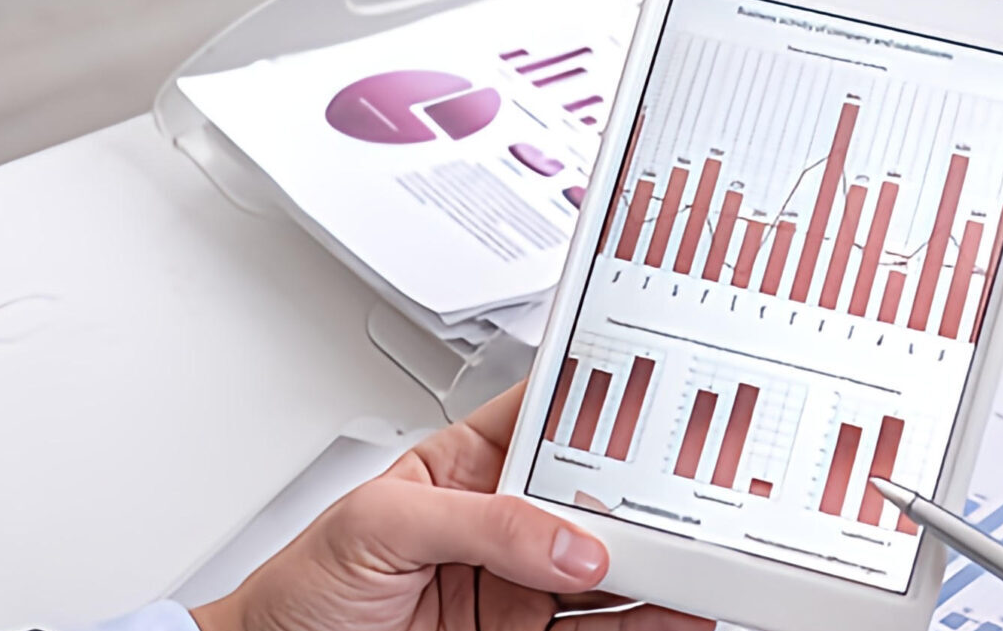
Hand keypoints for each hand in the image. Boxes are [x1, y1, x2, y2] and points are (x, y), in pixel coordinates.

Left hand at [190, 385, 710, 630]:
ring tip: (702, 551)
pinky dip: (647, 620)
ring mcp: (518, 586)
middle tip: (693, 488)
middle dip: (646, 489)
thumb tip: (567, 541)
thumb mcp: (380, 526)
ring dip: (659, 560)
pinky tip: (677, 607)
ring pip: (608, 565)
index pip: (553, 419)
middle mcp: (503, 523)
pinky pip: (600, 629)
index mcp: (468, 466)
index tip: (661, 394)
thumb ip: (479, 522)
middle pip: (596, 496)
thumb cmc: (300, 590)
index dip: (606, 401)